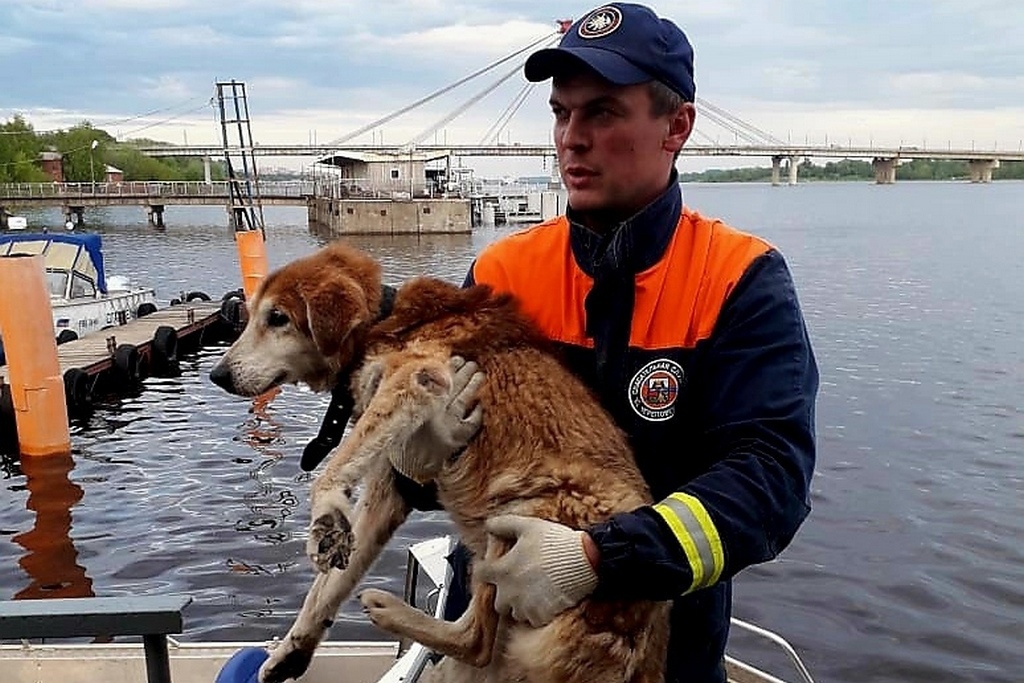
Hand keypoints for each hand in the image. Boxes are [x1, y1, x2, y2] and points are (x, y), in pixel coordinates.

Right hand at [388, 355, 483, 482]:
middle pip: (454, 387)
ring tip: (480, 374)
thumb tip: (391, 373)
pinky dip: (477, 413)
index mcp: (420, 404)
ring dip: (473, 386)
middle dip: (464, 373)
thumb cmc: (398, 442)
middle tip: (472, 363)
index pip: (439, 379)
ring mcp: (448, 426)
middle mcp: (436, 413)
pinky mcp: (457, 439)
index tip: (456, 358)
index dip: (449, 368)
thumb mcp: (391, 415)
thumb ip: (398, 395)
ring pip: (464, 400)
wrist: (407, 471)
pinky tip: (479, 405)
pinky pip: (472, 423)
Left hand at [476, 514, 597, 626]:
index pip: (481, 575)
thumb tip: (488, 524)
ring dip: (521, 606)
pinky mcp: (541, 616)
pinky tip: (547, 600)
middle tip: (519, 584)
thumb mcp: (527, 526)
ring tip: (535, 593)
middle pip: (498, 602)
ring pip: (515, 613)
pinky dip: (538, 613)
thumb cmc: (554, 542)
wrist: (583, 561)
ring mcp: (525, 606)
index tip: (493, 568)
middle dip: (506, 595)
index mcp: (503, 570)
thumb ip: (504, 525)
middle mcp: (509, 592)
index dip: (486, 570)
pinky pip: (533, 620)